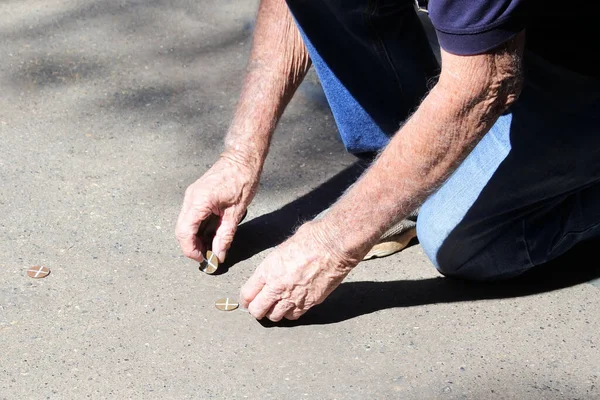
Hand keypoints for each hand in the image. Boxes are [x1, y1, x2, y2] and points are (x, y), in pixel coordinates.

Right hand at [176, 152, 259, 261]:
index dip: (191, 250)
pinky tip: (211, 235)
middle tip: (208, 257)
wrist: (242, 158)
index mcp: (198, 201)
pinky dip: (198, 228)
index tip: (203, 260)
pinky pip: (191, 216)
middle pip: (181, 230)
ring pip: (185, 224)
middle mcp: (190, 198)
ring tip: (212, 247)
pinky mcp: (197, 195)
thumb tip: (219, 255)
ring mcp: (192, 196)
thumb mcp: (236, 212)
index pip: (184, 233)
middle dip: (192, 247)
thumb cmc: (242, 180)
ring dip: (195, 238)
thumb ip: (225, 235)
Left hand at [239, 222, 358, 320]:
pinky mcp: (309, 303)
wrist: (334, 246)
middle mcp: (277, 287)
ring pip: (275, 316)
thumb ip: (274, 263)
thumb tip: (273, 268)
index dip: (245, 299)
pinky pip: (294, 316)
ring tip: (277, 306)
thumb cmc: (311, 238)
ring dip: (274, 312)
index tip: (247, 299)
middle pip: (257, 310)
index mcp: (267, 270)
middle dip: (257, 310)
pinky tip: (293, 305)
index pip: (247, 294)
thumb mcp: (283, 247)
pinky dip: (291, 313)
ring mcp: (293, 297)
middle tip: (260, 306)